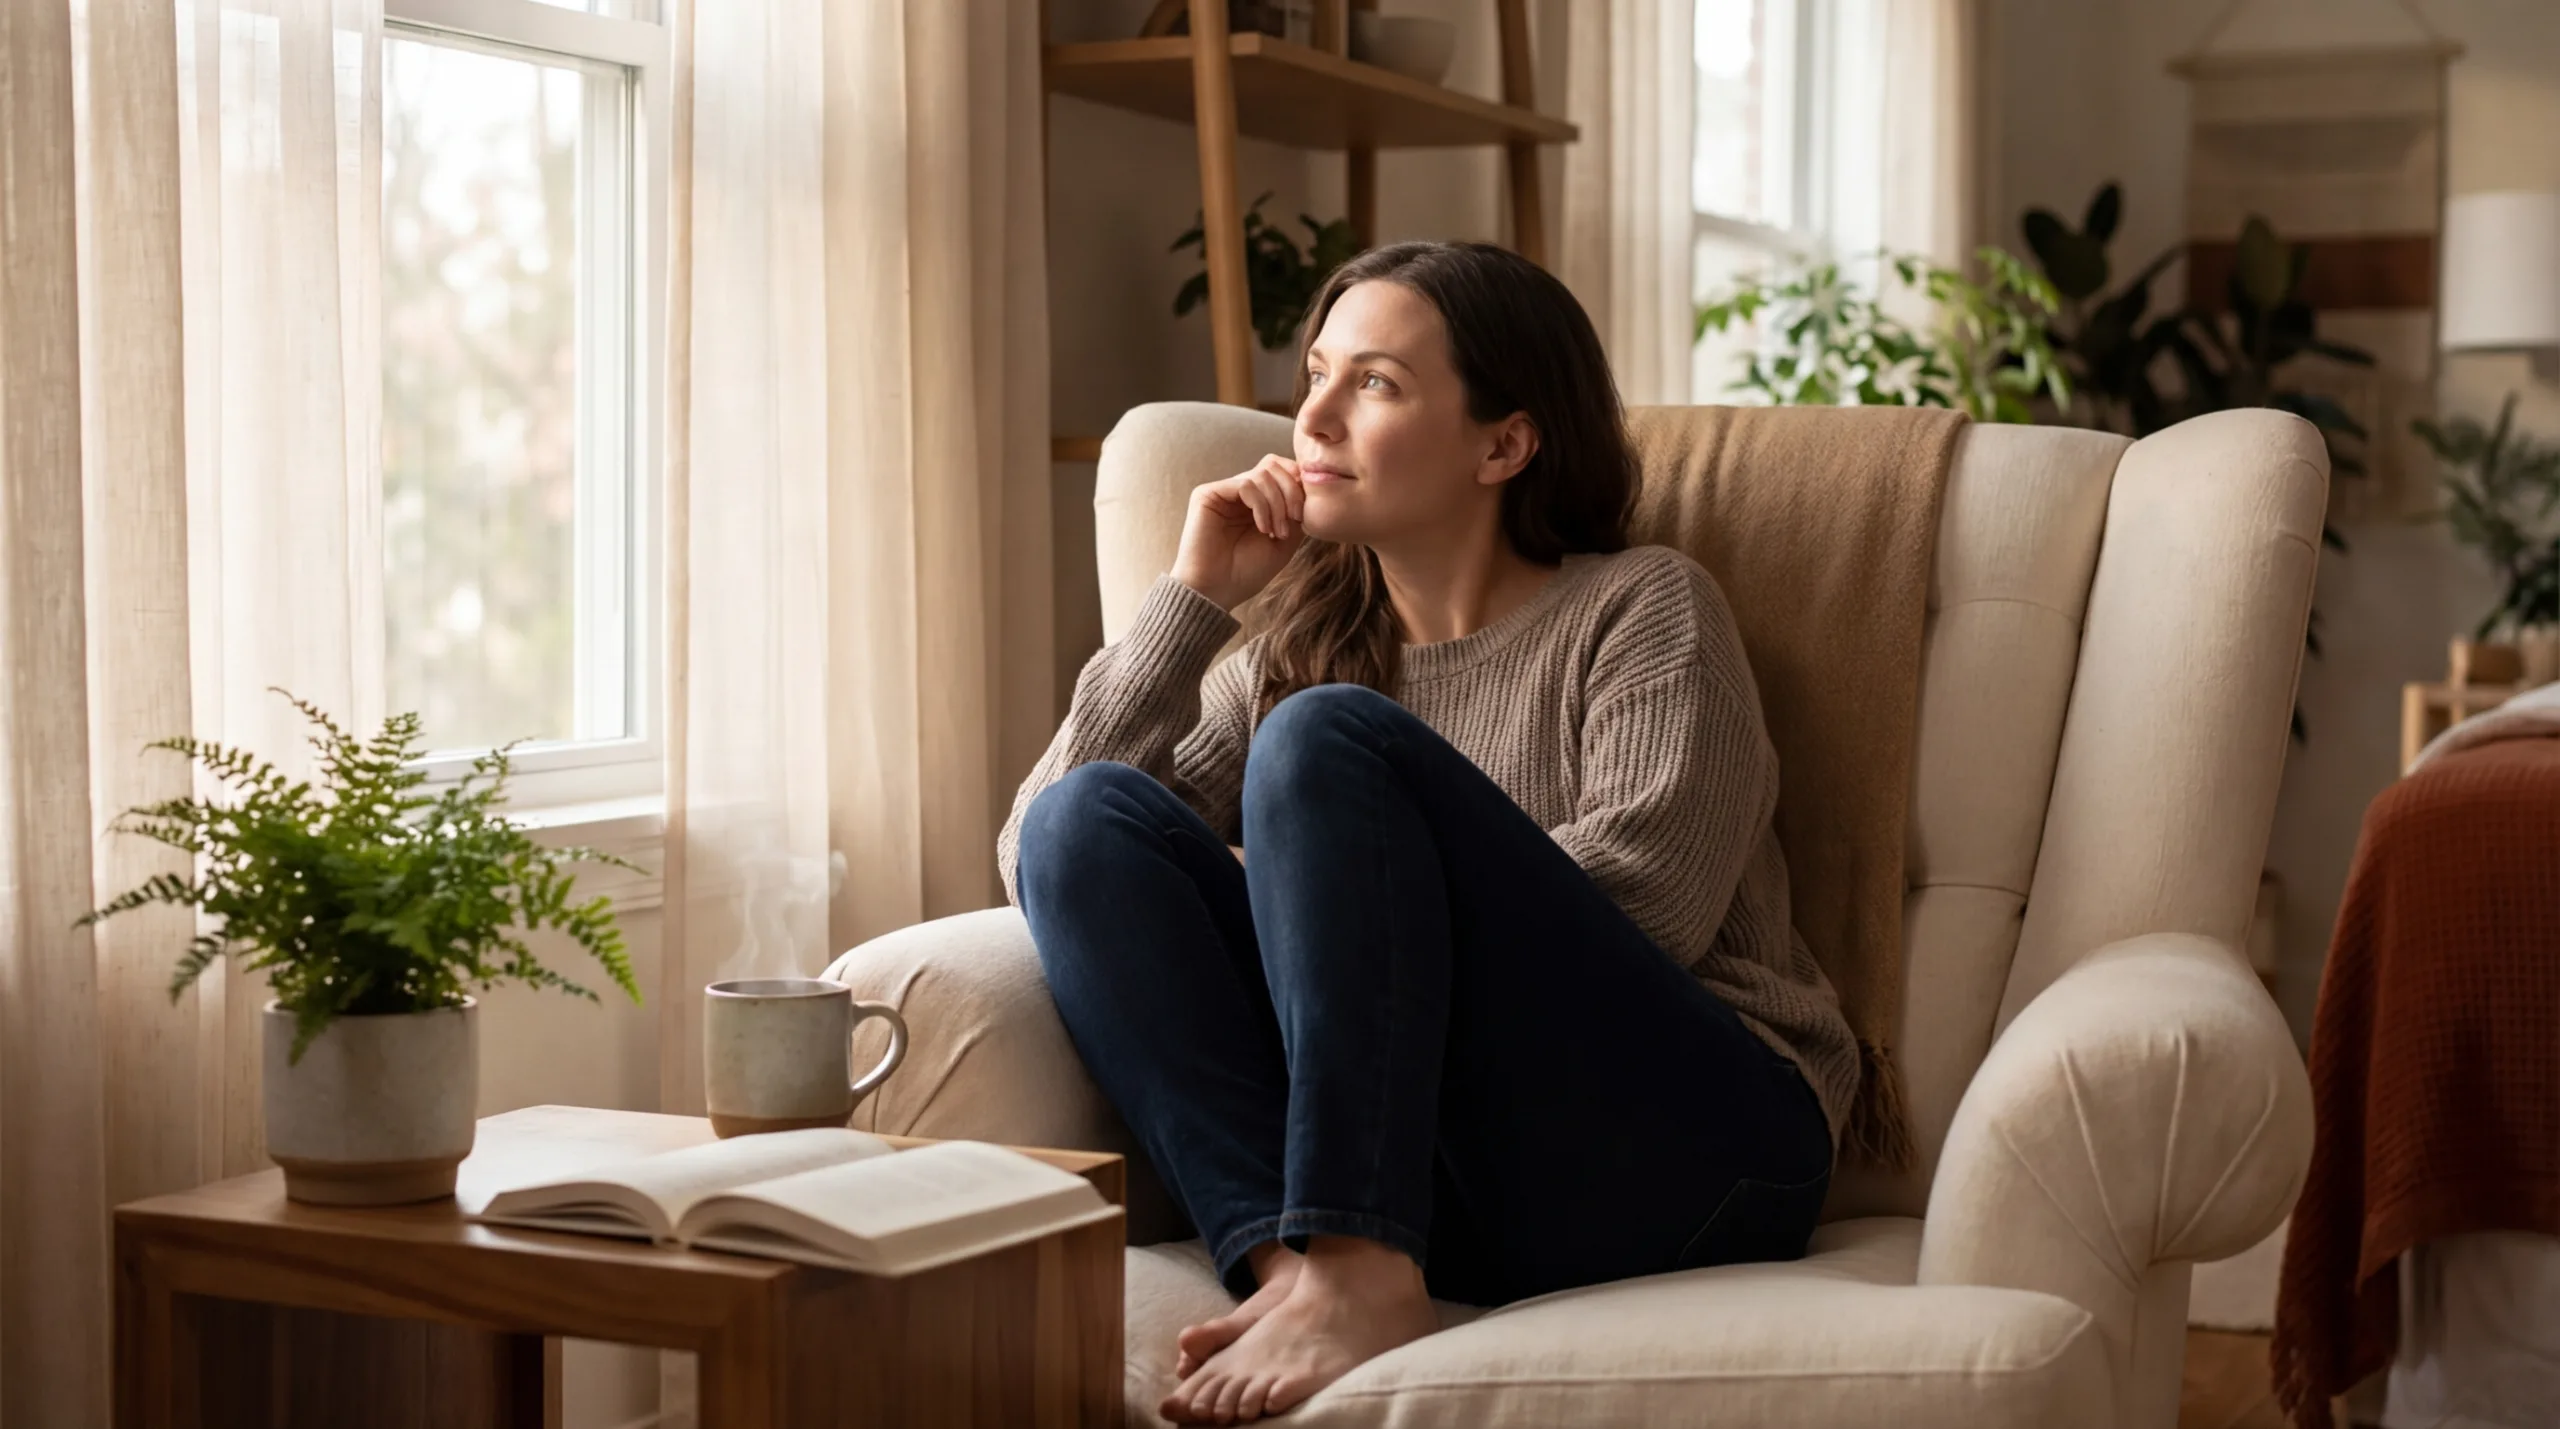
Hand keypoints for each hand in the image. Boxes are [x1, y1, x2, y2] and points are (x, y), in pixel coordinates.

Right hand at [1169, 455, 1306, 610]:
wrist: (1216, 591)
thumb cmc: (1247, 572)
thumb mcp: (1285, 540)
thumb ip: (1296, 511)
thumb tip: (1307, 485)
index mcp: (1256, 500)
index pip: (1282, 471)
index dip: (1299, 485)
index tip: (1305, 516)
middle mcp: (1238, 491)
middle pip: (1274, 465)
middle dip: (1292, 491)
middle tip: (1296, 520)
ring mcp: (1223, 491)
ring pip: (1263, 473)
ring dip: (1278, 503)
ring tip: (1276, 531)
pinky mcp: (1208, 494)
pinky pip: (1246, 484)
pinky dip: (1262, 505)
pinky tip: (1262, 528)